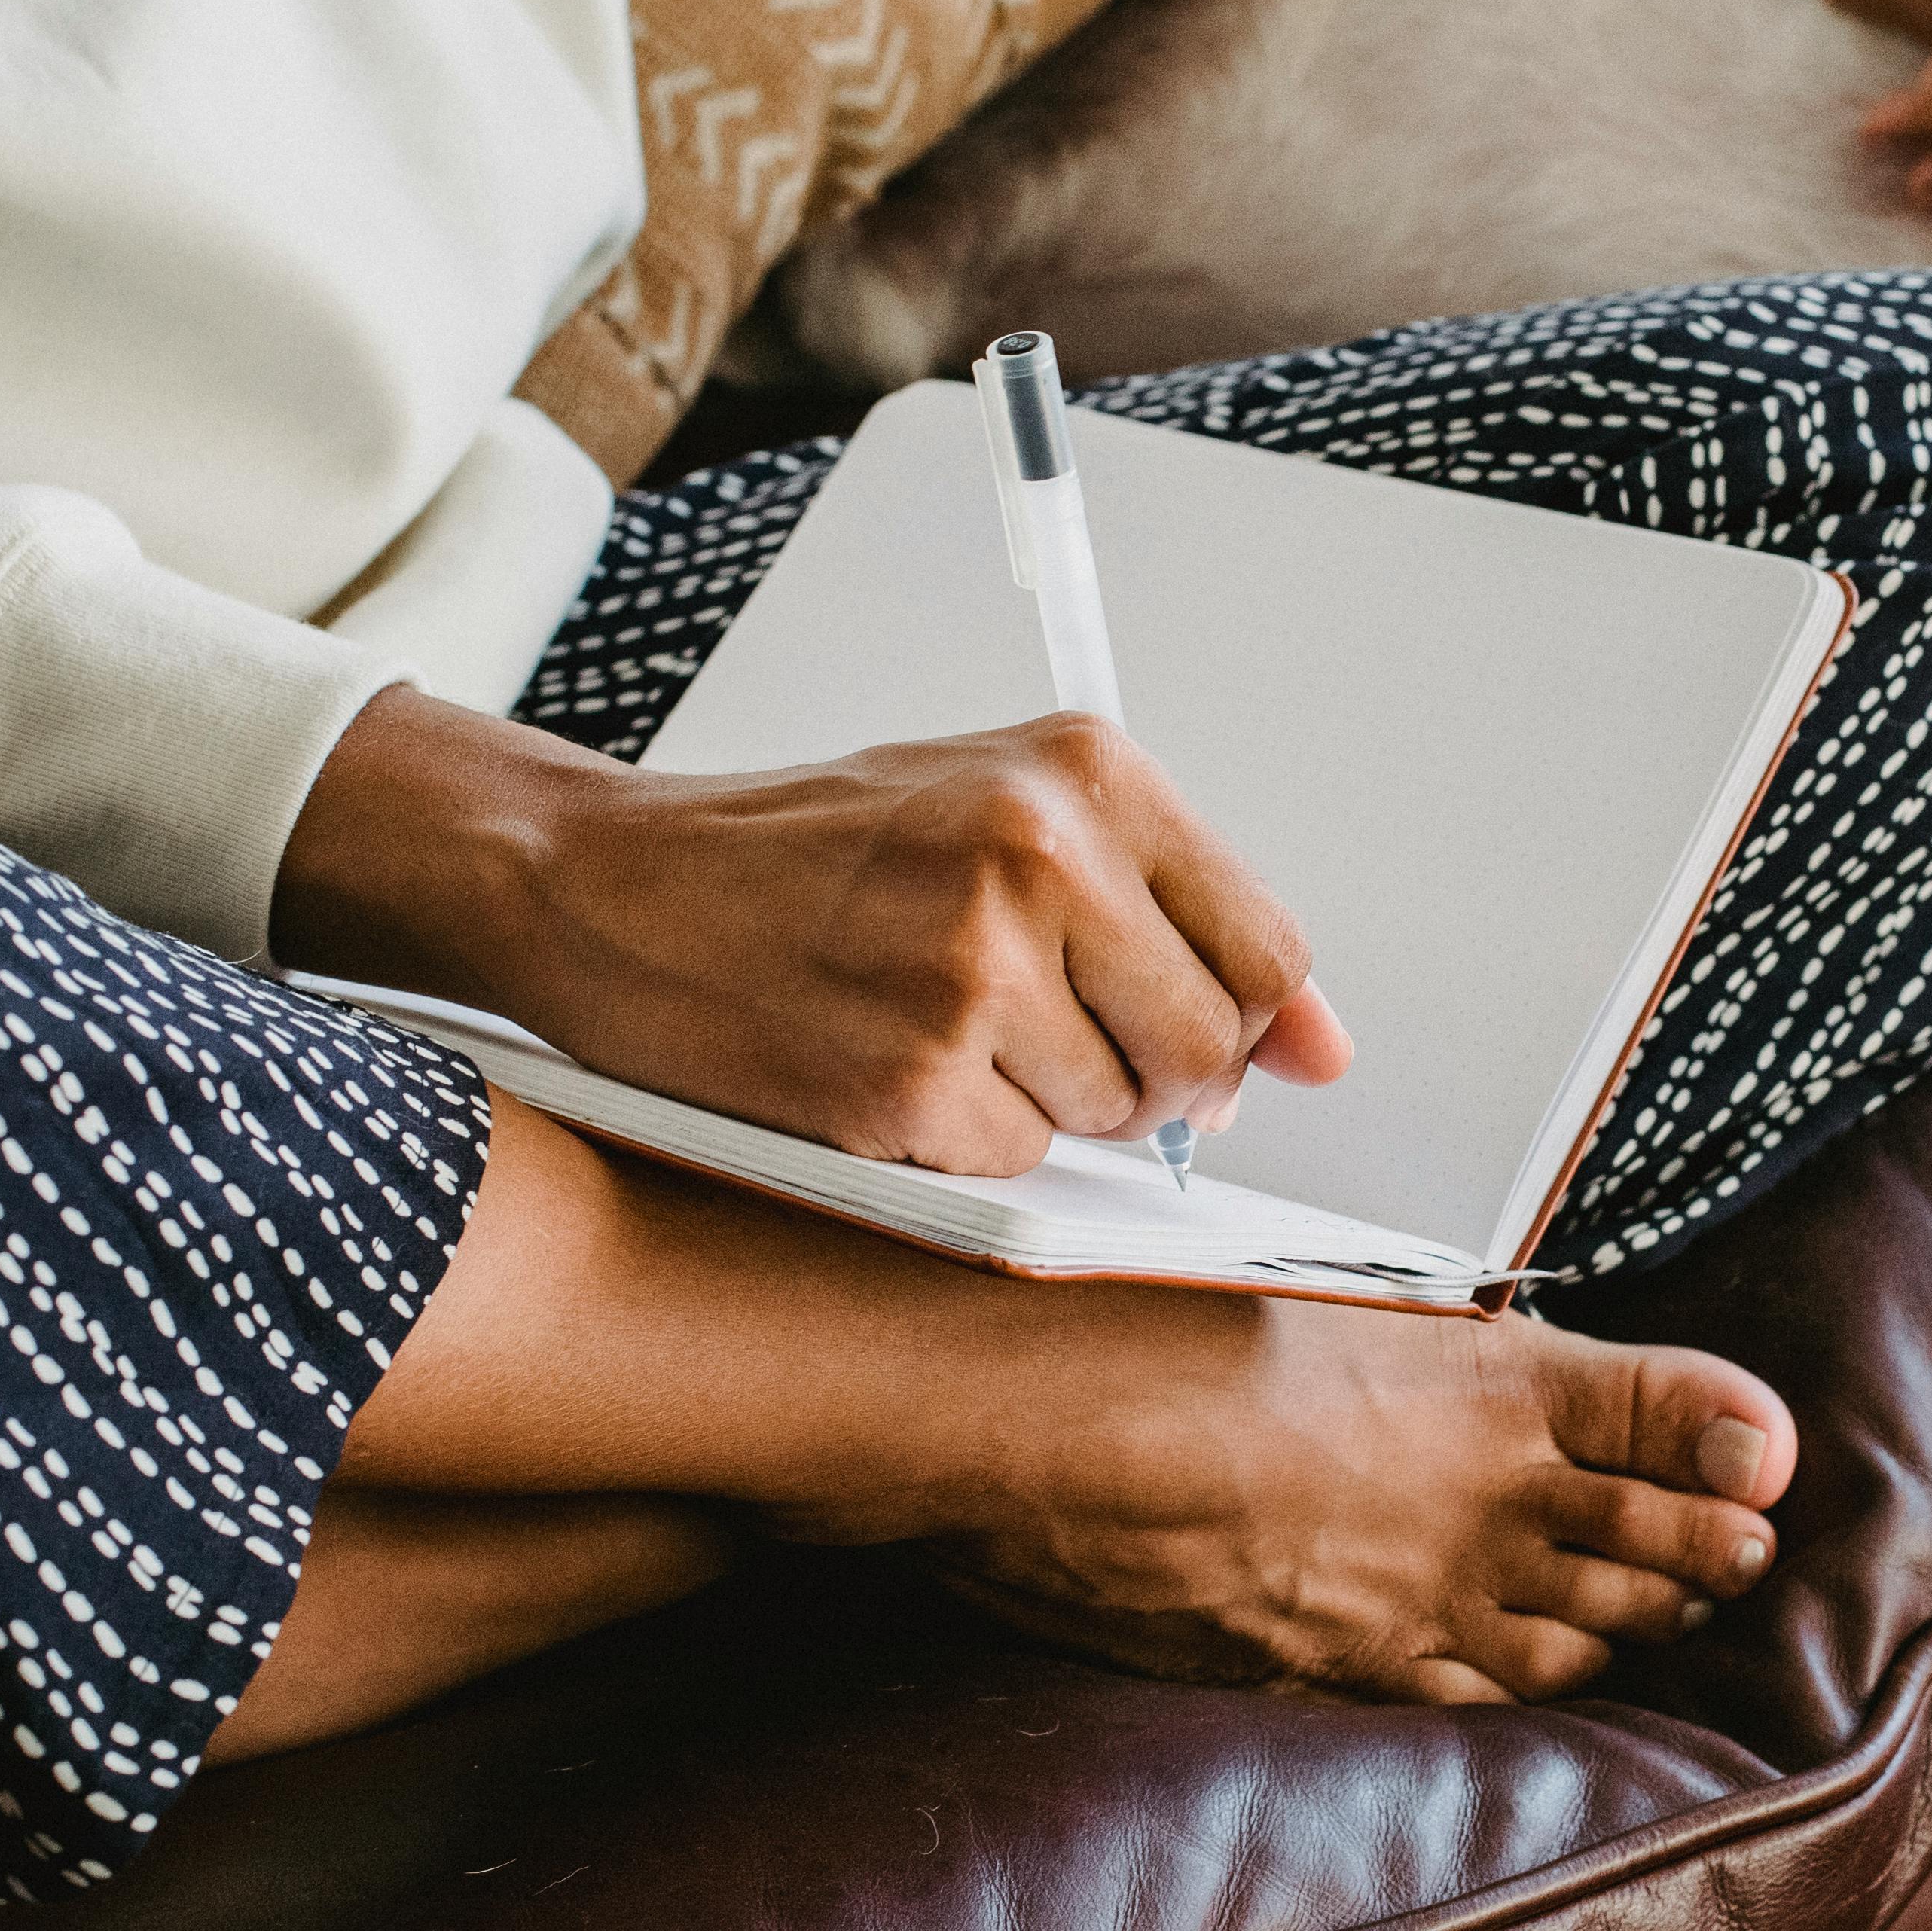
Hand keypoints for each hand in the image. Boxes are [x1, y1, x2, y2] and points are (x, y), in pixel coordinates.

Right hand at [274, 687, 1353, 1175]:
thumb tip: (1320, 1047)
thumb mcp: (1006, 817)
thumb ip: (1175, 911)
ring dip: (1045, 1102)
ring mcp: (972, 970)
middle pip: (1205, 1045)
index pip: (1267, 947)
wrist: (611, 884)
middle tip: (1051, 1038)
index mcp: (1083, 773)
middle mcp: (1038, 856)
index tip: (1201, 1038)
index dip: (1245, 1020)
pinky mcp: (907, 1077)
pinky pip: (1013, 1157)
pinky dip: (963, 1137)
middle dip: (1151, 1076)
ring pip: (1113, 1114)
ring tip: (940, 1023)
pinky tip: (886, 1063)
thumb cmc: (810, 850)